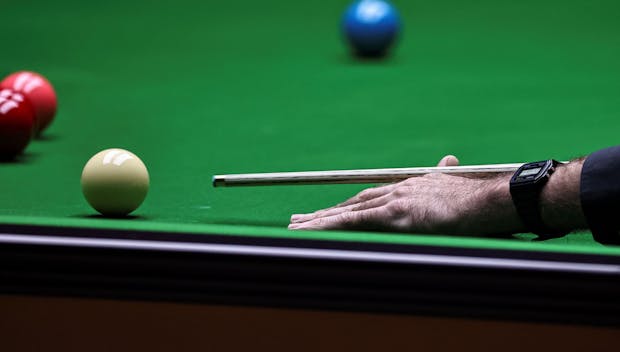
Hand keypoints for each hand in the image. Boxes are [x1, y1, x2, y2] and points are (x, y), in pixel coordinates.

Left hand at [288, 155, 521, 234]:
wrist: (488, 199)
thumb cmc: (479, 196)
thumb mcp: (457, 181)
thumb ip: (447, 173)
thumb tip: (449, 159)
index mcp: (408, 186)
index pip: (369, 197)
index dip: (347, 205)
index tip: (329, 210)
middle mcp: (394, 190)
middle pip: (351, 203)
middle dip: (325, 212)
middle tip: (299, 218)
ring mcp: (392, 201)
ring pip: (346, 211)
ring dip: (319, 219)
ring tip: (295, 226)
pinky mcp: (393, 214)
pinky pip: (353, 220)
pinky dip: (329, 224)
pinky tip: (311, 229)